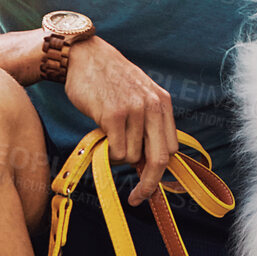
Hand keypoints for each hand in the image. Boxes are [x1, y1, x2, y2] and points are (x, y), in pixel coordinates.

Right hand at [59, 37, 175, 206]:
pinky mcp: (113, 115)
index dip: (163, 172)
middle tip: (137, 198)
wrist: (84, 57)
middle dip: (149, 184)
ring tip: (108, 137)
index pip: (172, 148)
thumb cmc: (109, 81)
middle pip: (160, 158)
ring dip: (118, 156)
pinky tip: (101, 136)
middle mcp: (152, 106)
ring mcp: (134, 111)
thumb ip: (148, 125)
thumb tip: (147, 164)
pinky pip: (115, 151)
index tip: (152, 187)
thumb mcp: (139, 96)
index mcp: (163, 103)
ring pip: (131, 156)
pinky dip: (107, 153)